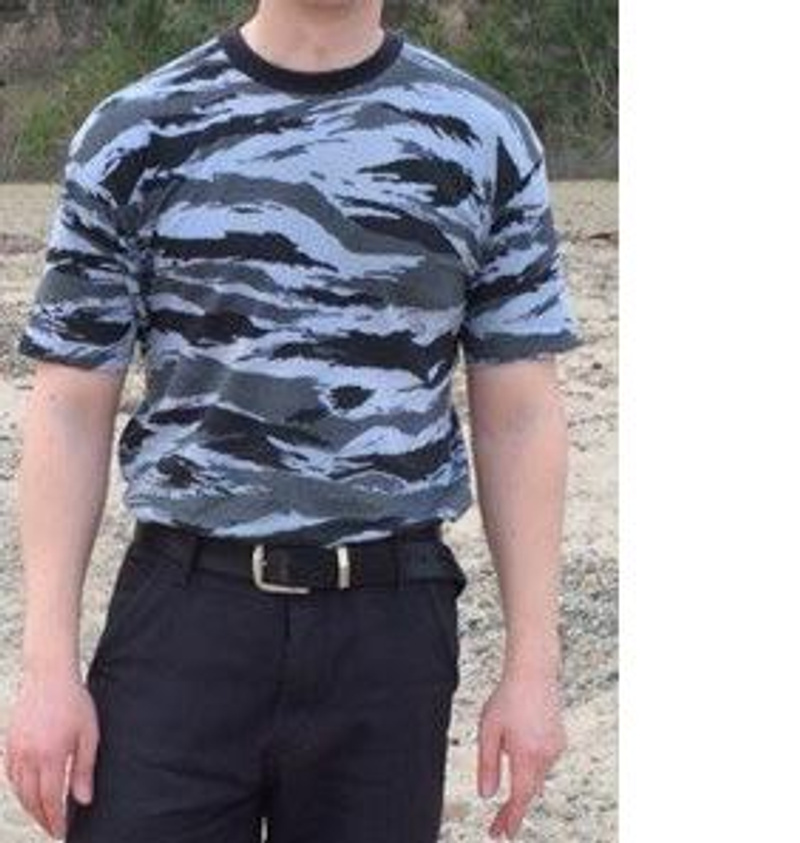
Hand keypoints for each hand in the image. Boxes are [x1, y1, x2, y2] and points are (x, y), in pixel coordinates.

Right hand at [4, 667, 99, 838]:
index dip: (55, 820)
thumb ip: (84, 768)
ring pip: (17, 790)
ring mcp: (15, 750)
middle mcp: (28, 756)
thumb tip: (83, 799)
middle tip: (52, 828)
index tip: (61, 832)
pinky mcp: (8, 742)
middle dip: (41, 818)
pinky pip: (9, 775)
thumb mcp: (88, 734)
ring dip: (28, 806)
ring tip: (42, 814)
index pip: (50, 799)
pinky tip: (27, 791)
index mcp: (51, 755)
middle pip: (30, 799)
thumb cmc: (74, 701)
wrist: (49, 675)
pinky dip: (17, 788)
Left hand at [477, 673, 566, 839]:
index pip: (519, 797)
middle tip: (498, 825)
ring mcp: (556, 748)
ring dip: (522, 779)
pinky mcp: (559, 740)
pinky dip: (530, 763)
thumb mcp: (488, 730)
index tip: (501, 834)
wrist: (534, 672)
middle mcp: (546, 755)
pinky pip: (543, 761)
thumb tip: (486, 795)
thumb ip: (487, 764)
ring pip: (536, 775)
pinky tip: (520, 742)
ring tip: (506, 749)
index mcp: (527, 754)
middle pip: (529, 790)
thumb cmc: (508, 697)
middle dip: (514, 808)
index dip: (510, 818)